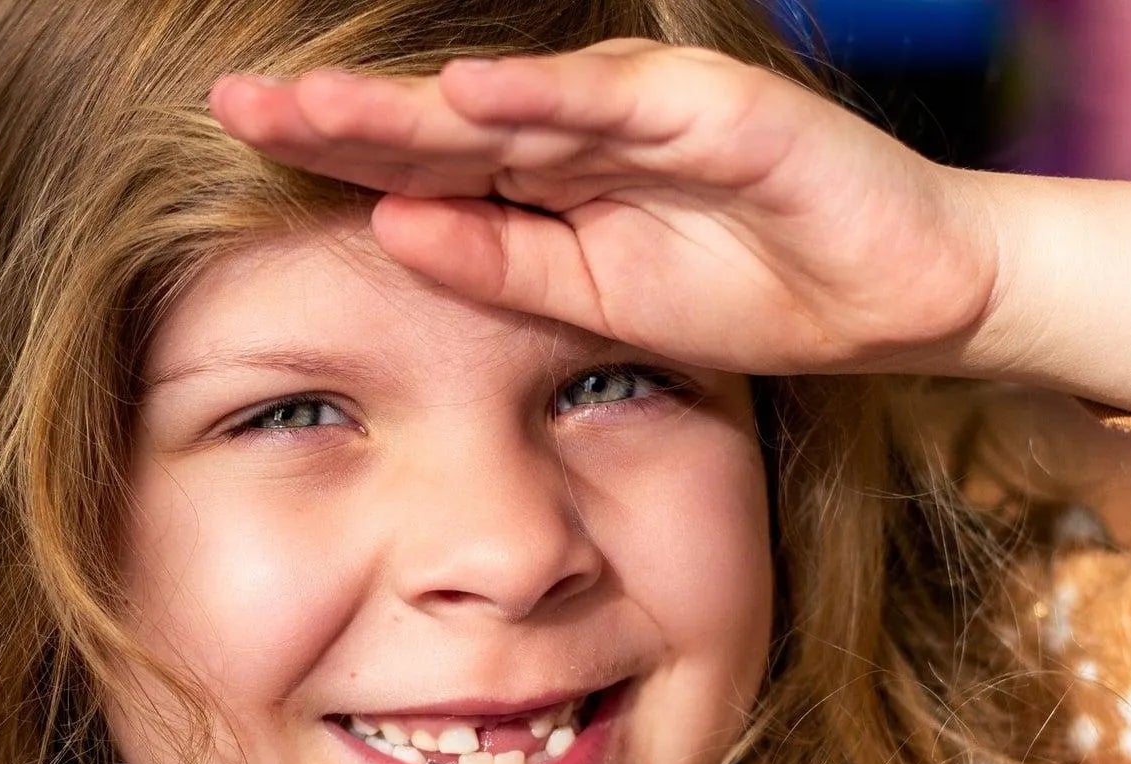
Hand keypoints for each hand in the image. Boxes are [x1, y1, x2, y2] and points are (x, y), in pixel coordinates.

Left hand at [208, 39, 1001, 377]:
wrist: (895, 300)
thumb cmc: (745, 291)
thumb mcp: (589, 301)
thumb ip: (495, 264)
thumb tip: (387, 228)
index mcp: (544, 183)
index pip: (420, 164)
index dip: (331, 155)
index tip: (238, 150)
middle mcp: (580, 135)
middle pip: (439, 121)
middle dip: (337, 116)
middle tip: (235, 107)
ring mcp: (646, 115)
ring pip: (510, 99)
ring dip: (409, 102)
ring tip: (311, 104)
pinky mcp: (720, 113)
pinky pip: (622, 105)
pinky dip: (548, 97)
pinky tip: (471, 94)